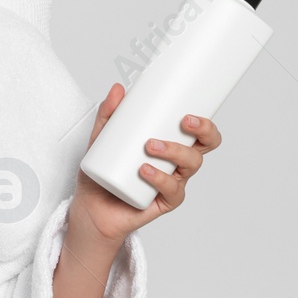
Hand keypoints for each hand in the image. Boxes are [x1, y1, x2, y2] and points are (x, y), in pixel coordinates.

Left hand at [68, 82, 222, 245]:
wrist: (92, 208)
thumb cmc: (103, 174)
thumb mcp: (101, 139)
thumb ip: (108, 114)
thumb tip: (117, 89)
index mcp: (170, 144)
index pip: (198, 132)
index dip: (205, 122)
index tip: (189, 112)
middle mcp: (176, 163)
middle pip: (205, 146)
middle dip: (203, 131)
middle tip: (183, 122)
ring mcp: (172, 182)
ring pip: (191, 164)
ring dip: (174, 151)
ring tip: (149, 146)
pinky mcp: (163, 201)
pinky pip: (172, 189)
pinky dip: (159, 178)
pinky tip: (145, 171)